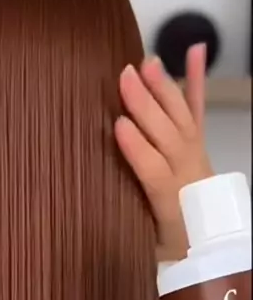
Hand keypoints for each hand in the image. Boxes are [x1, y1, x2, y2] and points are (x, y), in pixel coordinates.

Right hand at [115, 44, 213, 261]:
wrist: (210, 240)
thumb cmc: (172, 245)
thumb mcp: (147, 247)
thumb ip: (125, 228)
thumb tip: (89, 216)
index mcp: (170, 201)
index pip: (154, 171)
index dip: (138, 149)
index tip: (118, 126)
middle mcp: (186, 172)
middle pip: (167, 136)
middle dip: (147, 107)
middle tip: (126, 77)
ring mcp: (195, 153)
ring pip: (180, 117)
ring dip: (164, 88)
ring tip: (147, 62)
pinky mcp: (199, 142)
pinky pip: (197, 109)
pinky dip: (196, 81)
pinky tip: (195, 52)